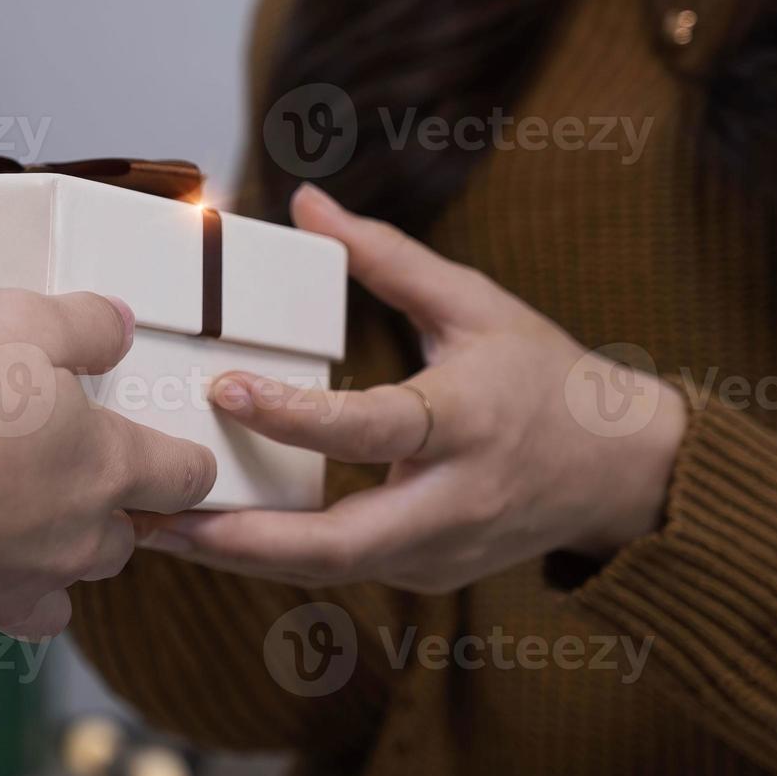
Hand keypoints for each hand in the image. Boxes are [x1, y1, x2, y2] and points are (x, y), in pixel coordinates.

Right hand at [0, 289, 217, 645]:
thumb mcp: (15, 322)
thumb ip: (82, 325)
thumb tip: (121, 327)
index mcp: (105, 468)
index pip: (186, 476)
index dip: (183, 462)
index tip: (166, 453)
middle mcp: (76, 541)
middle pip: (123, 540)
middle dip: (101, 513)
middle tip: (52, 474)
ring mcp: (18, 592)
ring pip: (58, 590)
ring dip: (42, 560)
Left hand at [138, 184, 686, 593]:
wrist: (620, 472)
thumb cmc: (544, 376)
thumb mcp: (476, 304)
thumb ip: (387, 257)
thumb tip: (307, 199)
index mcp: (469, 422)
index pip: (373, 427)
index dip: (295, 417)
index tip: (223, 391)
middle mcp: (453, 500)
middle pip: (338, 543)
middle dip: (242, 539)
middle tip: (157, 517)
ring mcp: (439, 551)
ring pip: (328, 570)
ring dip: (240, 555)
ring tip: (156, 531)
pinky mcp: (424, 576)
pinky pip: (339, 570)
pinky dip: (273, 555)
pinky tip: (210, 534)